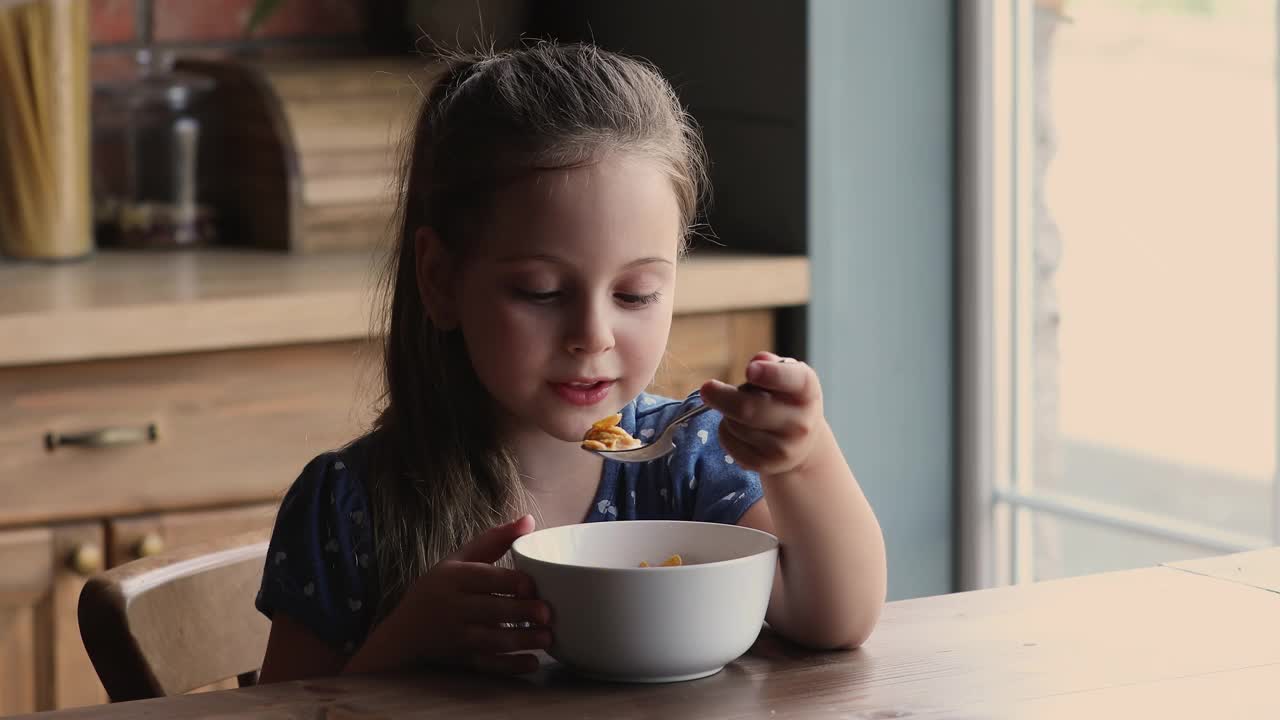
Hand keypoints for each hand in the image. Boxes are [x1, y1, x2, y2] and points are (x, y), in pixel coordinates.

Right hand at [402, 515, 551, 673]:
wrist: (403, 634)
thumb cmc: (439, 589)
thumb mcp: (458, 560)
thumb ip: (494, 540)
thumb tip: (529, 519)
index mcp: (454, 578)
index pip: (483, 578)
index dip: (509, 582)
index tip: (533, 585)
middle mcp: (453, 607)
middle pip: (490, 610)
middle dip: (521, 613)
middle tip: (548, 614)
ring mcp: (457, 637)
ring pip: (491, 640)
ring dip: (522, 641)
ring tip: (548, 638)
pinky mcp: (462, 660)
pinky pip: (488, 665)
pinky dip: (510, 667)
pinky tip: (532, 662)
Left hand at [700, 352, 825, 476]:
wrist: (801, 443)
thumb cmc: (786, 399)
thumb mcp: (786, 376)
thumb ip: (771, 364)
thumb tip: (758, 362)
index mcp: (807, 391)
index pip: (794, 380)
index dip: (771, 374)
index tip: (749, 370)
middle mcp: (800, 422)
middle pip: (749, 408)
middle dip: (721, 396)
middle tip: (707, 388)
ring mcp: (784, 448)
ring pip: (734, 425)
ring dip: (726, 413)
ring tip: (738, 410)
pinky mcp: (765, 464)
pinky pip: (729, 442)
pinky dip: (724, 431)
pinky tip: (736, 427)